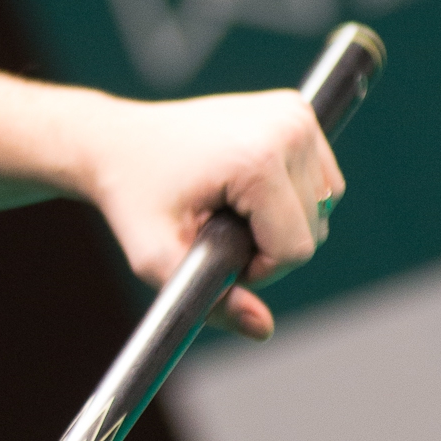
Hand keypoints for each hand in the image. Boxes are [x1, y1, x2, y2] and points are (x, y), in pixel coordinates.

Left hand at [79, 88, 343, 340]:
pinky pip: (321, 180)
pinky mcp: (296, 111)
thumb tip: (264, 329)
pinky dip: (290, 198)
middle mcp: (287, 127)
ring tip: (228, 209)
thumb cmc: (132, 198)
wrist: (117, 143)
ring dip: (281, 222)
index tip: (214, 252)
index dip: (258, 269)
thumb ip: (212, 300)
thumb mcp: (156, 258)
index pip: (296, 249)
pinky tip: (245, 190)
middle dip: (269, 246)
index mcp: (258, 159)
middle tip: (215, 231)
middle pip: (314, 228)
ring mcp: (295, 114)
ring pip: (323, 206)